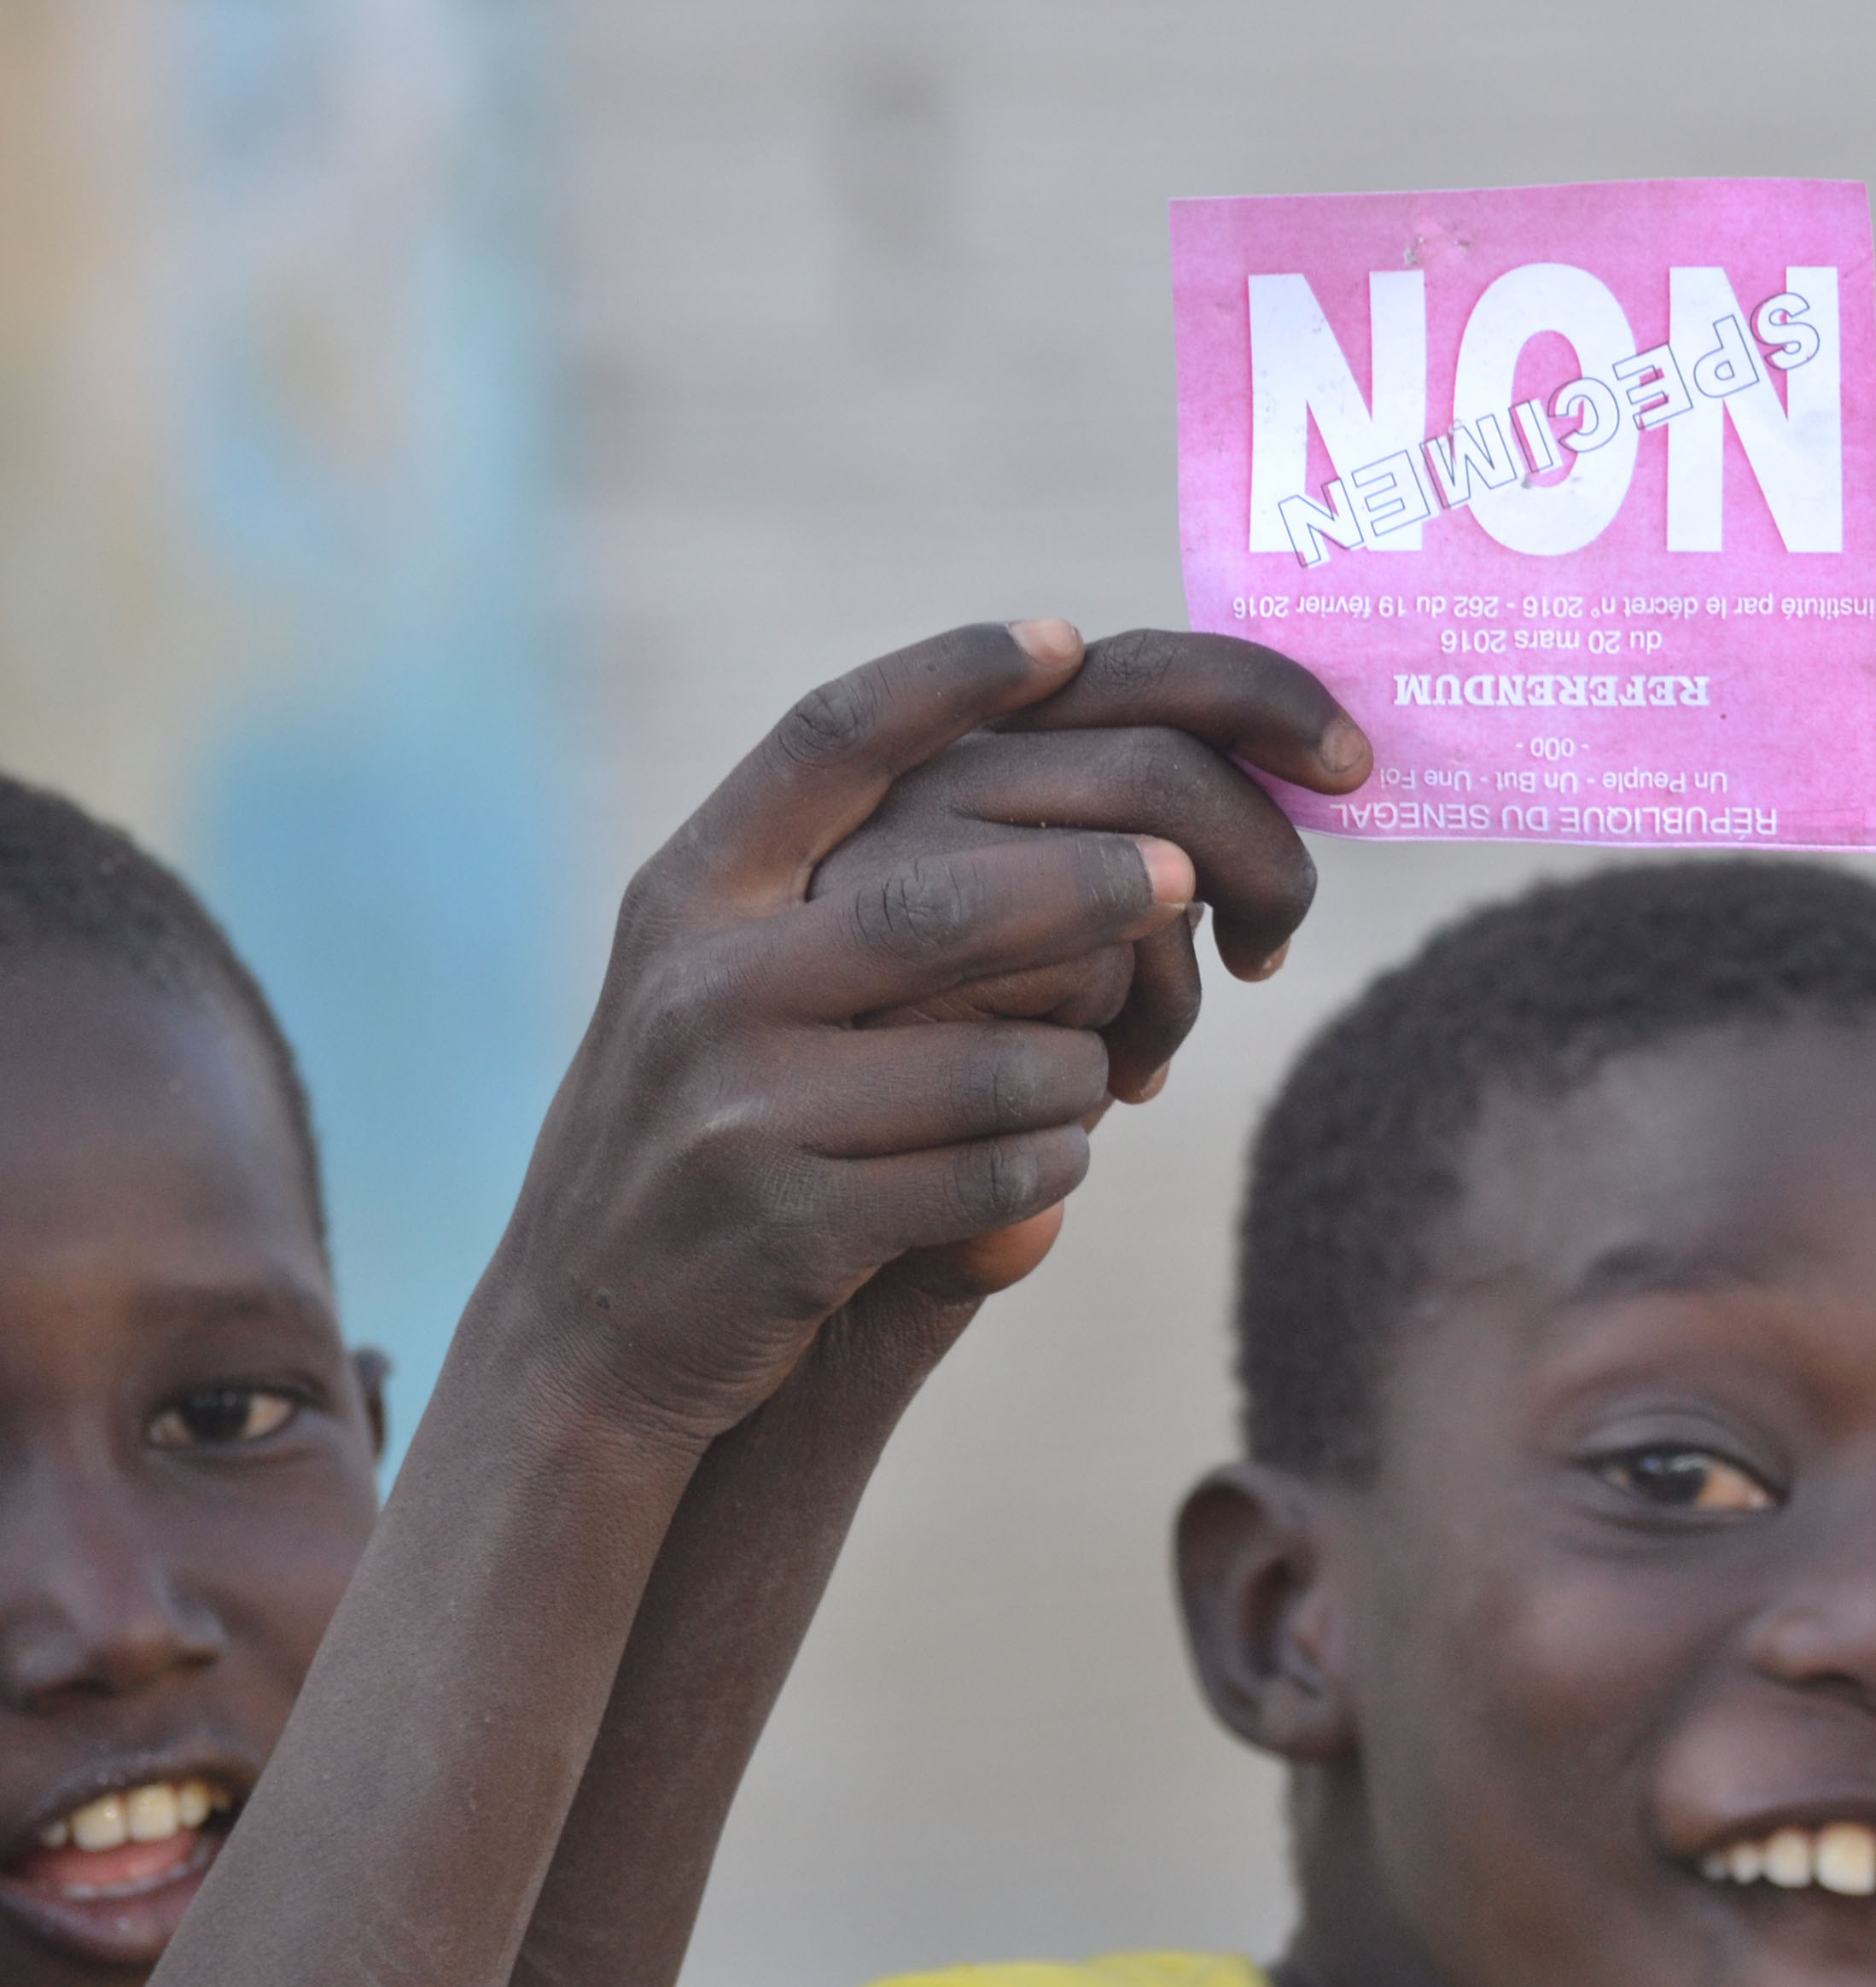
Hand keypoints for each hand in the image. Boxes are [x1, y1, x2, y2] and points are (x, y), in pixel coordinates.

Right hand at [477, 620, 1306, 1449]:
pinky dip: (1050, 1169)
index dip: (949, 677)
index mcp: (690, 895)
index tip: (1064, 640)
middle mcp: (700, 981)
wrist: (581, 1345)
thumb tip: (1051, 801)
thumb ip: (835, 896)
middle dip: (1089, 887)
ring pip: (996, 1059)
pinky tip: (1042, 1175)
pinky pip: (994, 1178)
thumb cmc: (706, 1143)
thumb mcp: (724, 990)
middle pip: (944, 899)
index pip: (827, 740)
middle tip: (1183, 878)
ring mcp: (736, 1107)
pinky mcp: (789, 1226)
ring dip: (1078, 1072)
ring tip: (1096, 1082)